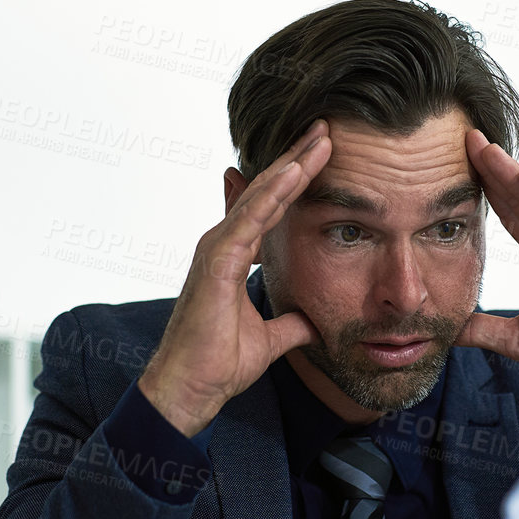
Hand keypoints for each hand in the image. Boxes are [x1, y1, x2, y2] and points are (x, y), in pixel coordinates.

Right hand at [138, 119, 331, 435]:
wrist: (191, 390)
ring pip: (261, 195)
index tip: (324, 153)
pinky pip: (250, 218)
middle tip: (327, 128)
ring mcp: (217, 248)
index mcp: (234, 255)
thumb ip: (291, 323)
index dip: (297, 178)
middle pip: (267, 190)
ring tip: (321, 137)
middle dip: (298, 158)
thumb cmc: (218, 363)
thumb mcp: (270, 338)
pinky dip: (274, 193)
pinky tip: (296, 171)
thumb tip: (314, 321)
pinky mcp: (217, 261)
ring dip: (292, 164)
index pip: (273, 206)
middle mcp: (223, 243)